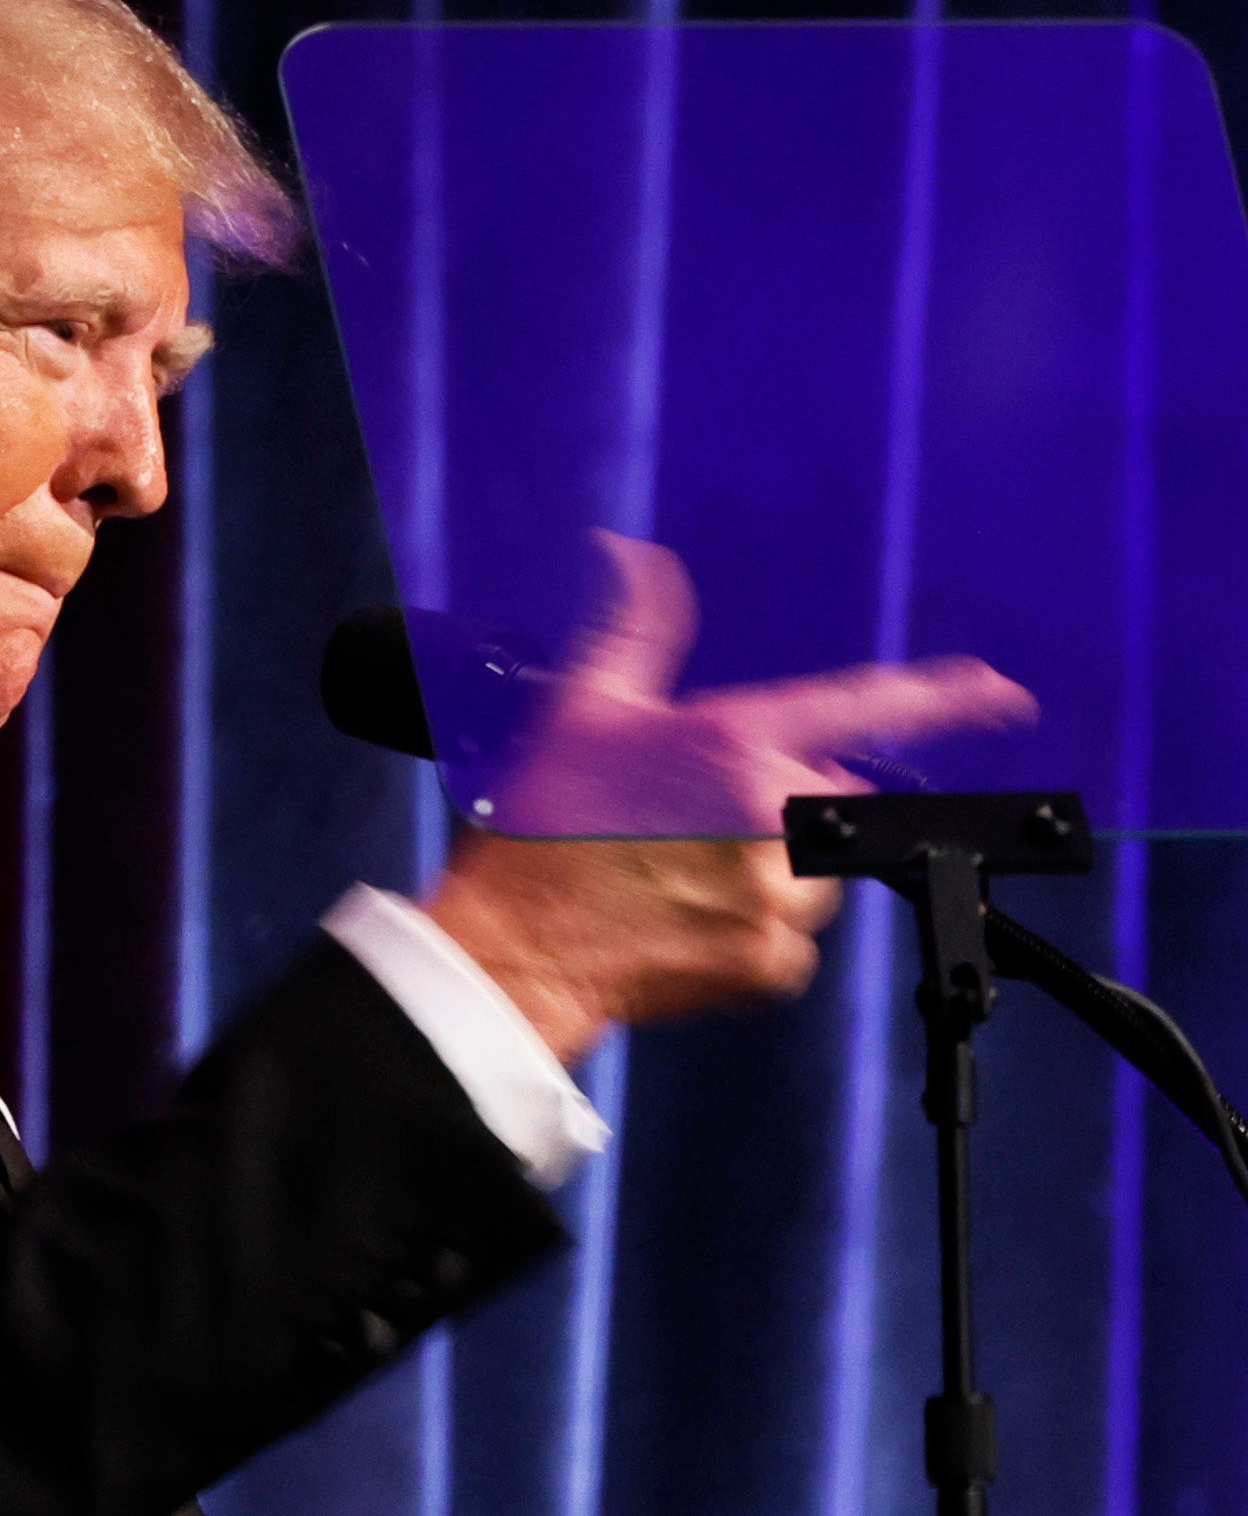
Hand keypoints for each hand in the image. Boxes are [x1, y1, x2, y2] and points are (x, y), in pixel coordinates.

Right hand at [422, 532, 1035, 1064]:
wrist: (512, 949)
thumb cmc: (537, 831)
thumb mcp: (578, 709)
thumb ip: (632, 627)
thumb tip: (634, 554)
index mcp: (733, 742)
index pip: (864, 705)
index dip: (946, 695)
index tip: (1004, 693)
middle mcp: (771, 816)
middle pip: (831, 807)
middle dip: (783, 814)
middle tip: (693, 831)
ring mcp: (777, 895)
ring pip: (814, 880)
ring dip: (770, 878)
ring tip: (680, 881)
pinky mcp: (771, 961)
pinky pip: (787, 942)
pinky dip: (747, 937)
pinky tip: (684, 927)